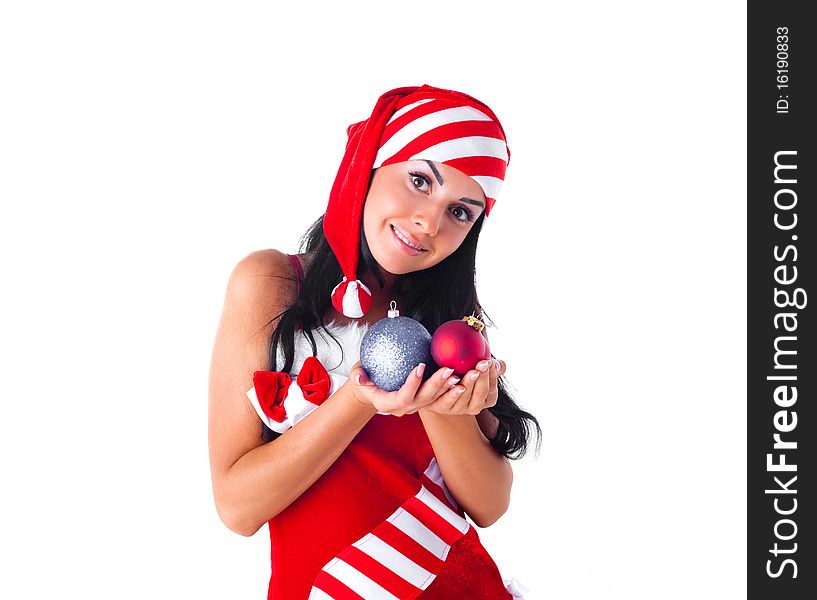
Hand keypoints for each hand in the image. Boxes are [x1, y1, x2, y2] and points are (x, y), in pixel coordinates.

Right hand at [346, 361, 463, 416]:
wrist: (371, 389)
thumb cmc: (364, 379)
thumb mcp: (356, 374)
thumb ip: (358, 376)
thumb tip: (359, 377)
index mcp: (388, 403)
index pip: (403, 397)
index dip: (412, 384)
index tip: (420, 366)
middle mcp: (404, 408)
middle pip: (423, 399)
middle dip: (436, 385)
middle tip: (448, 370)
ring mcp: (414, 406)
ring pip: (433, 400)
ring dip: (447, 389)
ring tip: (459, 375)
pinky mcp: (422, 401)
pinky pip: (437, 396)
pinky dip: (448, 388)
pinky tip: (460, 377)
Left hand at [419, 358, 505, 415]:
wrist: (439, 382)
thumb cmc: (465, 372)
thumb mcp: (480, 369)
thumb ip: (492, 367)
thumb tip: (497, 364)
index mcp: (487, 399)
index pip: (491, 388)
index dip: (491, 375)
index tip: (489, 361)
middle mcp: (474, 407)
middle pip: (480, 394)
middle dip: (481, 379)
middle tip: (481, 364)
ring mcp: (458, 409)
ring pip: (463, 398)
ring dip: (467, 384)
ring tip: (470, 371)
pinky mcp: (441, 408)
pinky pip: (445, 400)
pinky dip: (449, 389)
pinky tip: (451, 377)